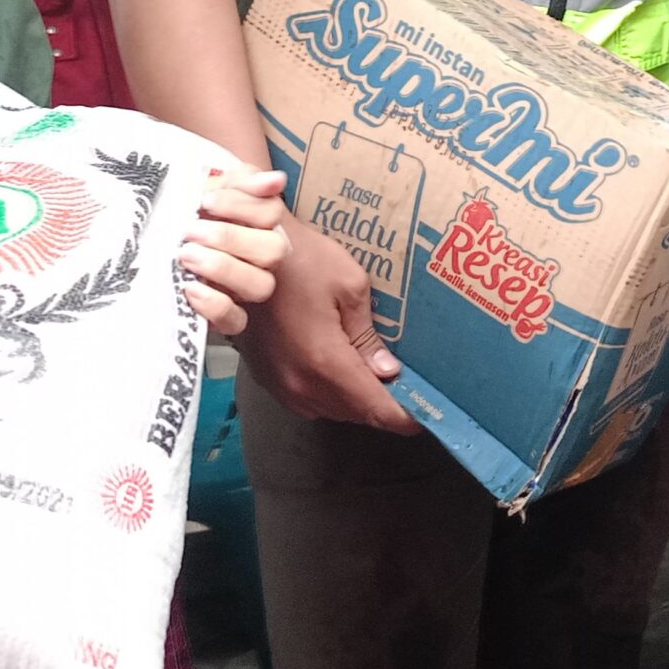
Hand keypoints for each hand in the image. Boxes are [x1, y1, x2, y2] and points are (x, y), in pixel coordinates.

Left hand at [181, 168, 287, 335]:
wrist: (149, 244)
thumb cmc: (185, 213)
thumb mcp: (207, 188)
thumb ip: (239, 182)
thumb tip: (275, 180)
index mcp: (259, 222)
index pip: (271, 212)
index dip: (241, 206)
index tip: (205, 201)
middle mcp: (259, 256)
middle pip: (274, 250)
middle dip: (230, 238)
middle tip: (190, 230)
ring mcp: (245, 288)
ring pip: (261, 285)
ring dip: (223, 268)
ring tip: (186, 255)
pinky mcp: (226, 316)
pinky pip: (236, 320)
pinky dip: (215, 304)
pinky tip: (190, 287)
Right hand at [236, 214, 420, 433]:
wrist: (241, 251)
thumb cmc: (299, 258)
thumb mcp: (349, 285)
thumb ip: (368, 335)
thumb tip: (387, 371)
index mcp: (326, 362)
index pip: (376, 409)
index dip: (406, 417)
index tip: (428, 414)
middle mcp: (301, 384)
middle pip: (354, 413)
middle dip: (384, 407)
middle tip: (408, 389)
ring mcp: (279, 384)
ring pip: (330, 409)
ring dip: (355, 401)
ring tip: (377, 379)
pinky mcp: (265, 377)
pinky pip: (306, 399)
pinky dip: (329, 393)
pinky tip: (339, 370)